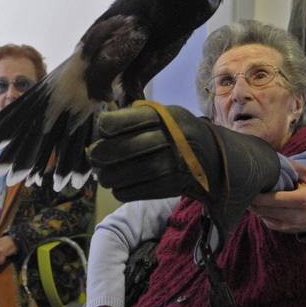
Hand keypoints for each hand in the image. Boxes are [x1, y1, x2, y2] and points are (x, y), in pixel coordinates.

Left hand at [89, 104, 221, 201]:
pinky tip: (117, 188)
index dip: (108, 125)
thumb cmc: (176, 132)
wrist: (212, 157)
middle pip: (130, 147)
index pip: (131, 119)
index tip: (101, 130)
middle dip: (105, 153)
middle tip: (93, 157)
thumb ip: (135, 116)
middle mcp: (174, 138)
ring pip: (135, 171)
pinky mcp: (176, 185)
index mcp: (167, 117)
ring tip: (103, 176)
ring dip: (111, 176)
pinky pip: (143, 191)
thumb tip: (100, 127)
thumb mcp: (163, 115)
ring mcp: (177, 163)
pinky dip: (124, 191)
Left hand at [251, 163, 305, 232]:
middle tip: (246, 191)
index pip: (275, 200)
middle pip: (266, 210)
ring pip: (265, 217)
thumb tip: (276, 160)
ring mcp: (291, 225)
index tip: (250, 187)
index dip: (259, 195)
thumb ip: (294, 167)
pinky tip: (260, 206)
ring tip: (250, 197)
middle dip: (254, 201)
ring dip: (255, 208)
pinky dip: (262, 214)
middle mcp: (297, 216)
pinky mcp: (286, 230)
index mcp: (303, 200)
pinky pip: (268, 223)